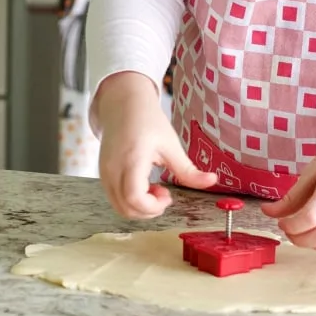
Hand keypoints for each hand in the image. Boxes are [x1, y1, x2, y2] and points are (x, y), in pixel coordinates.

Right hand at [96, 72, 216, 218]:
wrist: (124, 104)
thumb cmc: (149, 121)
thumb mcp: (171, 145)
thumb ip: (189, 170)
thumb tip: (213, 182)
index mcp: (132, 159)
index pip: (134, 197)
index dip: (152, 207)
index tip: (168, 197)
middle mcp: (113, 168)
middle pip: (126, 208)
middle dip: (148, 211)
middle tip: (165, 196)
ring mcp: (104, 172)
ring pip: (118, 206)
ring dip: (139, 207)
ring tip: (154, 189)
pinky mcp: (102, 173)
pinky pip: (114, 197)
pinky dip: (130, 200)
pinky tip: (143, 185)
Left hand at [261, 118, 315, 250]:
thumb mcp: (313, 170)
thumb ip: (292, 195)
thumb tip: (268, 213)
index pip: (311, 216)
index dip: (291, 224)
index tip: (280, 221)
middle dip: (298, 238)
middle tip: (288, 229)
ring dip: (311, 245)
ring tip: (300, 232)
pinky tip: (315, 234)